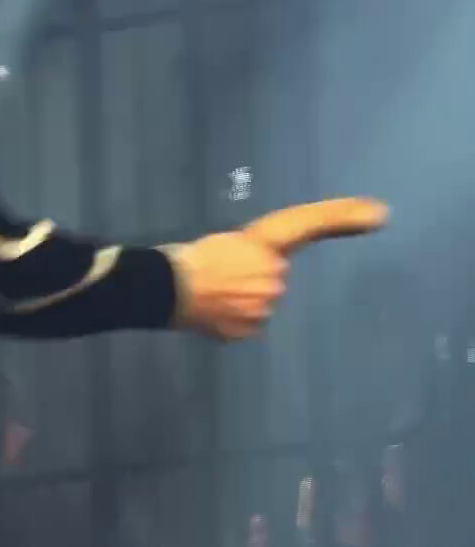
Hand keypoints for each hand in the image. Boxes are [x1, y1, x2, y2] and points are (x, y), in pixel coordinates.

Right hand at [175, 198, 387, 340]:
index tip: (380, 215)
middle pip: (273, 280)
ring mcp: (263, 307)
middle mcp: (273, 276)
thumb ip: (253, 260)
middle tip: (221, 277)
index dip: (344, 218)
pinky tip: (210, 313)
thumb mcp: (229, 246)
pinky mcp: (249, 331)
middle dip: (253, 280)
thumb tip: (256, 283)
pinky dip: (230, 321)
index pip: (309, 226)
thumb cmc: (191, 260)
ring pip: (260, 305)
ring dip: (240, 302)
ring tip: (211, 295)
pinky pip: (246, 325)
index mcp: (266, 246)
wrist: (166, 288)